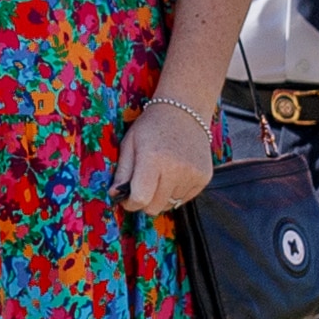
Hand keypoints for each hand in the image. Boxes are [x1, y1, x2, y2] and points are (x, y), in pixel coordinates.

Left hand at [116, 94, 215, 216]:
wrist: (185, 110)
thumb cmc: (152, 126)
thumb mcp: (129, 143)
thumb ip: (122, 172)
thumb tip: (114, 195)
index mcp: (153, 159)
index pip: (140, 199)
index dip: (130, 203)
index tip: (128, 197)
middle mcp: (176, 169)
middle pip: (154, 207)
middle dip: (145, 202)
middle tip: (143, 187)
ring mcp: (193, 174)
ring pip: (170, 205)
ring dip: (161, 196)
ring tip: (161, 175)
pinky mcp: (204, 178)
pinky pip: (185, 199)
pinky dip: (176, 192)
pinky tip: (174, 174)